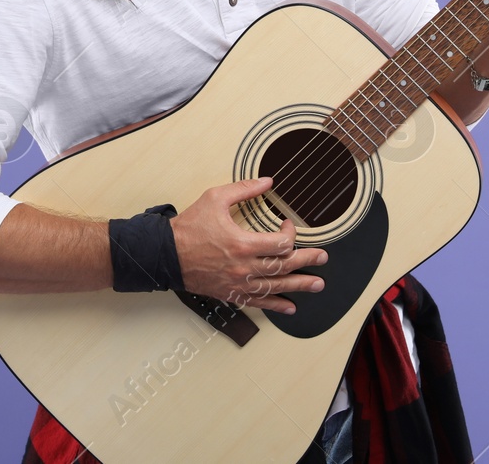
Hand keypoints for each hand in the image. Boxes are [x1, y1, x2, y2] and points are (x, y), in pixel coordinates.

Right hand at [168, 177, 326, 314]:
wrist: (165, 254)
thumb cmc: (189, 227)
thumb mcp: (215, 198)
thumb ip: (244, 189)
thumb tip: (267, 181)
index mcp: (242, 244)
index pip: (281, 243)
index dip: (291, 233)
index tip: (288, 225)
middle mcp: (243, 267)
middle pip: (284, 267)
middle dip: (307, 261)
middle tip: (322, 258)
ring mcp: (238, 283)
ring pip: (276, 287)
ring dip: (299, 286)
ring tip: (317, 284)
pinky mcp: (231, 293)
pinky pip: (258, 302)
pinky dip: (276, 305)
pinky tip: (289, 307)